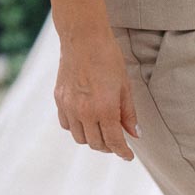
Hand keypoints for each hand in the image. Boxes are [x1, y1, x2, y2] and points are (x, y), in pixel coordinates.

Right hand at [54, 28, 138, 160]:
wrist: (83, 39)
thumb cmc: (109, 59)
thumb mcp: (125, 87)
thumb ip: (128, 114)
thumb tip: (134, 135)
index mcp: (104, 109)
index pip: (114, 141)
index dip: (123, 152)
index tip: (128, 156)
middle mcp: (84, 111)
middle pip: (96, 143)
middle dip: (109, 147)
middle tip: (118, 143)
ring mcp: (68, 106)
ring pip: (80, 137)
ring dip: (93, 140)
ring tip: (102, 132)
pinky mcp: (59, 99)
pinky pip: (66, 125)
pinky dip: (77, 128)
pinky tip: (86, 121)